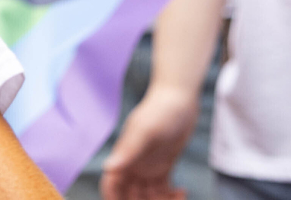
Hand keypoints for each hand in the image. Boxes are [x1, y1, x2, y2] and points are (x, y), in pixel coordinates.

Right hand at [101, 85, 198, 199]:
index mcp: (124, 158)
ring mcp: (148, 167)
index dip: (114, 198)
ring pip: (147, 196)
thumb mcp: (144, 131)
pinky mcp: (163, 166)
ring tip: (178, 198)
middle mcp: (133, 165)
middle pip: (130, 195)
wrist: (178, 100)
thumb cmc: (159, 111)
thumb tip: (108, 169)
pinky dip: (171, 197)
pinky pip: (162, 191)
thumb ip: (127, 150)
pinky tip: (182, 192)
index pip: (112, 185)